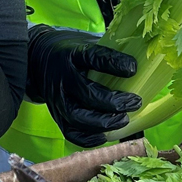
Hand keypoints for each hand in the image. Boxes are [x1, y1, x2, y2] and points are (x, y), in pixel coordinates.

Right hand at [26, 25, 141, 147]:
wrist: (38, 59)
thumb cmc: (72, 52)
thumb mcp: (86, 43)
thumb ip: (107, 51)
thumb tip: (142, 60)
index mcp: (71, 54)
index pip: (92, 57)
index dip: (113, 64)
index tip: (133, 68)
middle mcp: (62, 77)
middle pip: (87, 93)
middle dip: (114, 101)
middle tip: (134, 102)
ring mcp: (57, 99)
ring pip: (78, 117)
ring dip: (104, 122)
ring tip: (124, 120)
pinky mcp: (56, 115)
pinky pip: (71, 133)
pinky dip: (90, 138)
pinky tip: (106, 135)